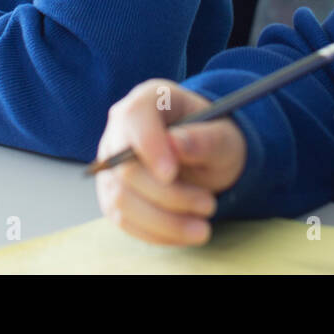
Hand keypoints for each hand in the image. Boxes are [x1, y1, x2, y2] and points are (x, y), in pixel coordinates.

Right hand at [95, 79, 246, 245]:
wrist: (206, 158)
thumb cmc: (213, 139)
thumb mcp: (223, 136)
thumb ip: (204, 138)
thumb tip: (176, 144)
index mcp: (148, 100)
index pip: (133, 118)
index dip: (148, 147)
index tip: (172, 173)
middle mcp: (120, 130)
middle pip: (125, 168)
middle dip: (169, 195)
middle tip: (209, 205)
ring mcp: (110, 164)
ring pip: (122, 200)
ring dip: (165, 221)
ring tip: (203, 226)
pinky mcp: (112, 194)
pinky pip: (125, 221)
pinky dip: (157, 233)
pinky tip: (185, 232)